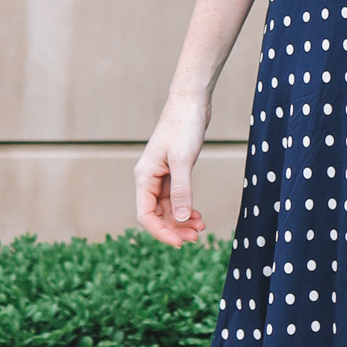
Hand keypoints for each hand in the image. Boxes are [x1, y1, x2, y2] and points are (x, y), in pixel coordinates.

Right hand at [134, 93, 210, 244]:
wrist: (191, 103)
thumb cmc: (183, 127)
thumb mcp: (182, 160)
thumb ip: (181, 190)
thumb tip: (180, 219)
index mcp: (145, 177)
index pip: (145, 215)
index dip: (160, 232)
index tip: (179, 243)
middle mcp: (149, 178)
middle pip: (156, 215)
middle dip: (175, 228)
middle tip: (196, 238)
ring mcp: (161, 176)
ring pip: (167, 208)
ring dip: (182, 221)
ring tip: (201, 228)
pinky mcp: (173, 171)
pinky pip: (176, 198)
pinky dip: (186, 208)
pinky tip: (198, 215)